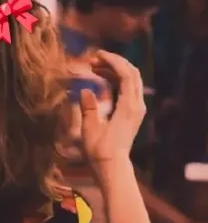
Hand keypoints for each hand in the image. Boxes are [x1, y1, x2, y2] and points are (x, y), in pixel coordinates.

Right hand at [79, 50, 145, 166]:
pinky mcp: (133, 113)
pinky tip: (102, 79)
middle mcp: (137, 105)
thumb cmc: (99, 150)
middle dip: (114, 62)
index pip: (126, 74)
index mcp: (128, 107)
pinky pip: (128, 89)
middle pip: (132, 73)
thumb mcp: (90, 129)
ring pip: (131, 80)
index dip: (113, 61)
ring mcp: (137, 109)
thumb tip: (86, 90)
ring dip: (114, 70)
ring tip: (95, 68)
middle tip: (95, 59)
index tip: (97, 55)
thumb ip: (88, 107)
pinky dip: (116, 80)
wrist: (112, 166)